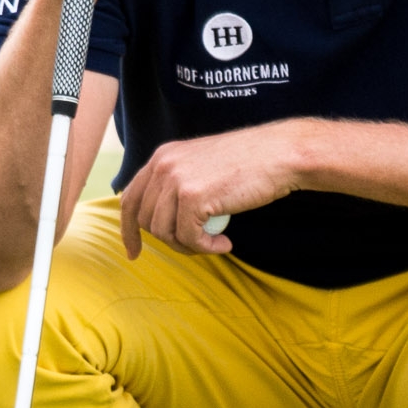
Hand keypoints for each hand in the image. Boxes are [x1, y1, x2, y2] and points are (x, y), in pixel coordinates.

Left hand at [118, 122, 306, 258]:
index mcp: (162, 156)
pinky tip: (224, 242)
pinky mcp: (193, 196)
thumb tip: (164, 218)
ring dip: (189, 245)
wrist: (279, 155)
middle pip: (145, 220)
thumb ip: (179, 185)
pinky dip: (206, 247)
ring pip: (164, 232)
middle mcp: (163, 165)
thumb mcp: (202, 167)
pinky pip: (188, 237)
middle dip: (169, 240)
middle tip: (197, 243)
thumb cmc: (249, 164)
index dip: (128, 229)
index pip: (130, 198)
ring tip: (214, 241)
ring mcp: (176, 179)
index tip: (134, 252)